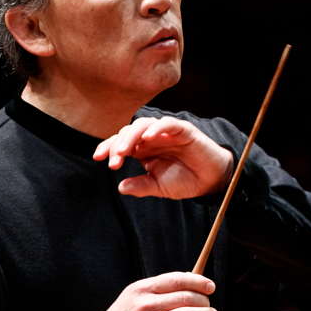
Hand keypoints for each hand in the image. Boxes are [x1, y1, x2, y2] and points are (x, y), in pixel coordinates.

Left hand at [93, 116, 233, 198]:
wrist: (212, 181)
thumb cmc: (186, 180)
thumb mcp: (159, 187)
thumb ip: (141, 185)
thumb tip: (120, 187)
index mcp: (144, 150)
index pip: (121, 143)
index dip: (108, 148)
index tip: (98, 158)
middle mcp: (152, 138)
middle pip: (128, 132)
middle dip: (117, 145)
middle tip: (113, 161)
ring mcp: (166, 133)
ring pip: (143, 124)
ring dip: (131, 136)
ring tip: (124, 150)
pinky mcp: (183, 130)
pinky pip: (168, 123)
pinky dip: (157, 127)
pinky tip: (148, 136)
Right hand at [100, 272, 217, 310]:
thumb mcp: (136, 295)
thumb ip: (160, 288)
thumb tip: (192, 280)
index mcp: (143, 289)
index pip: (176, 280)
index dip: (197, 281)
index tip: (210, 286)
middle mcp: (146, 305)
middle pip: (184, 298)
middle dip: (203, 300)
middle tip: (210, 304)